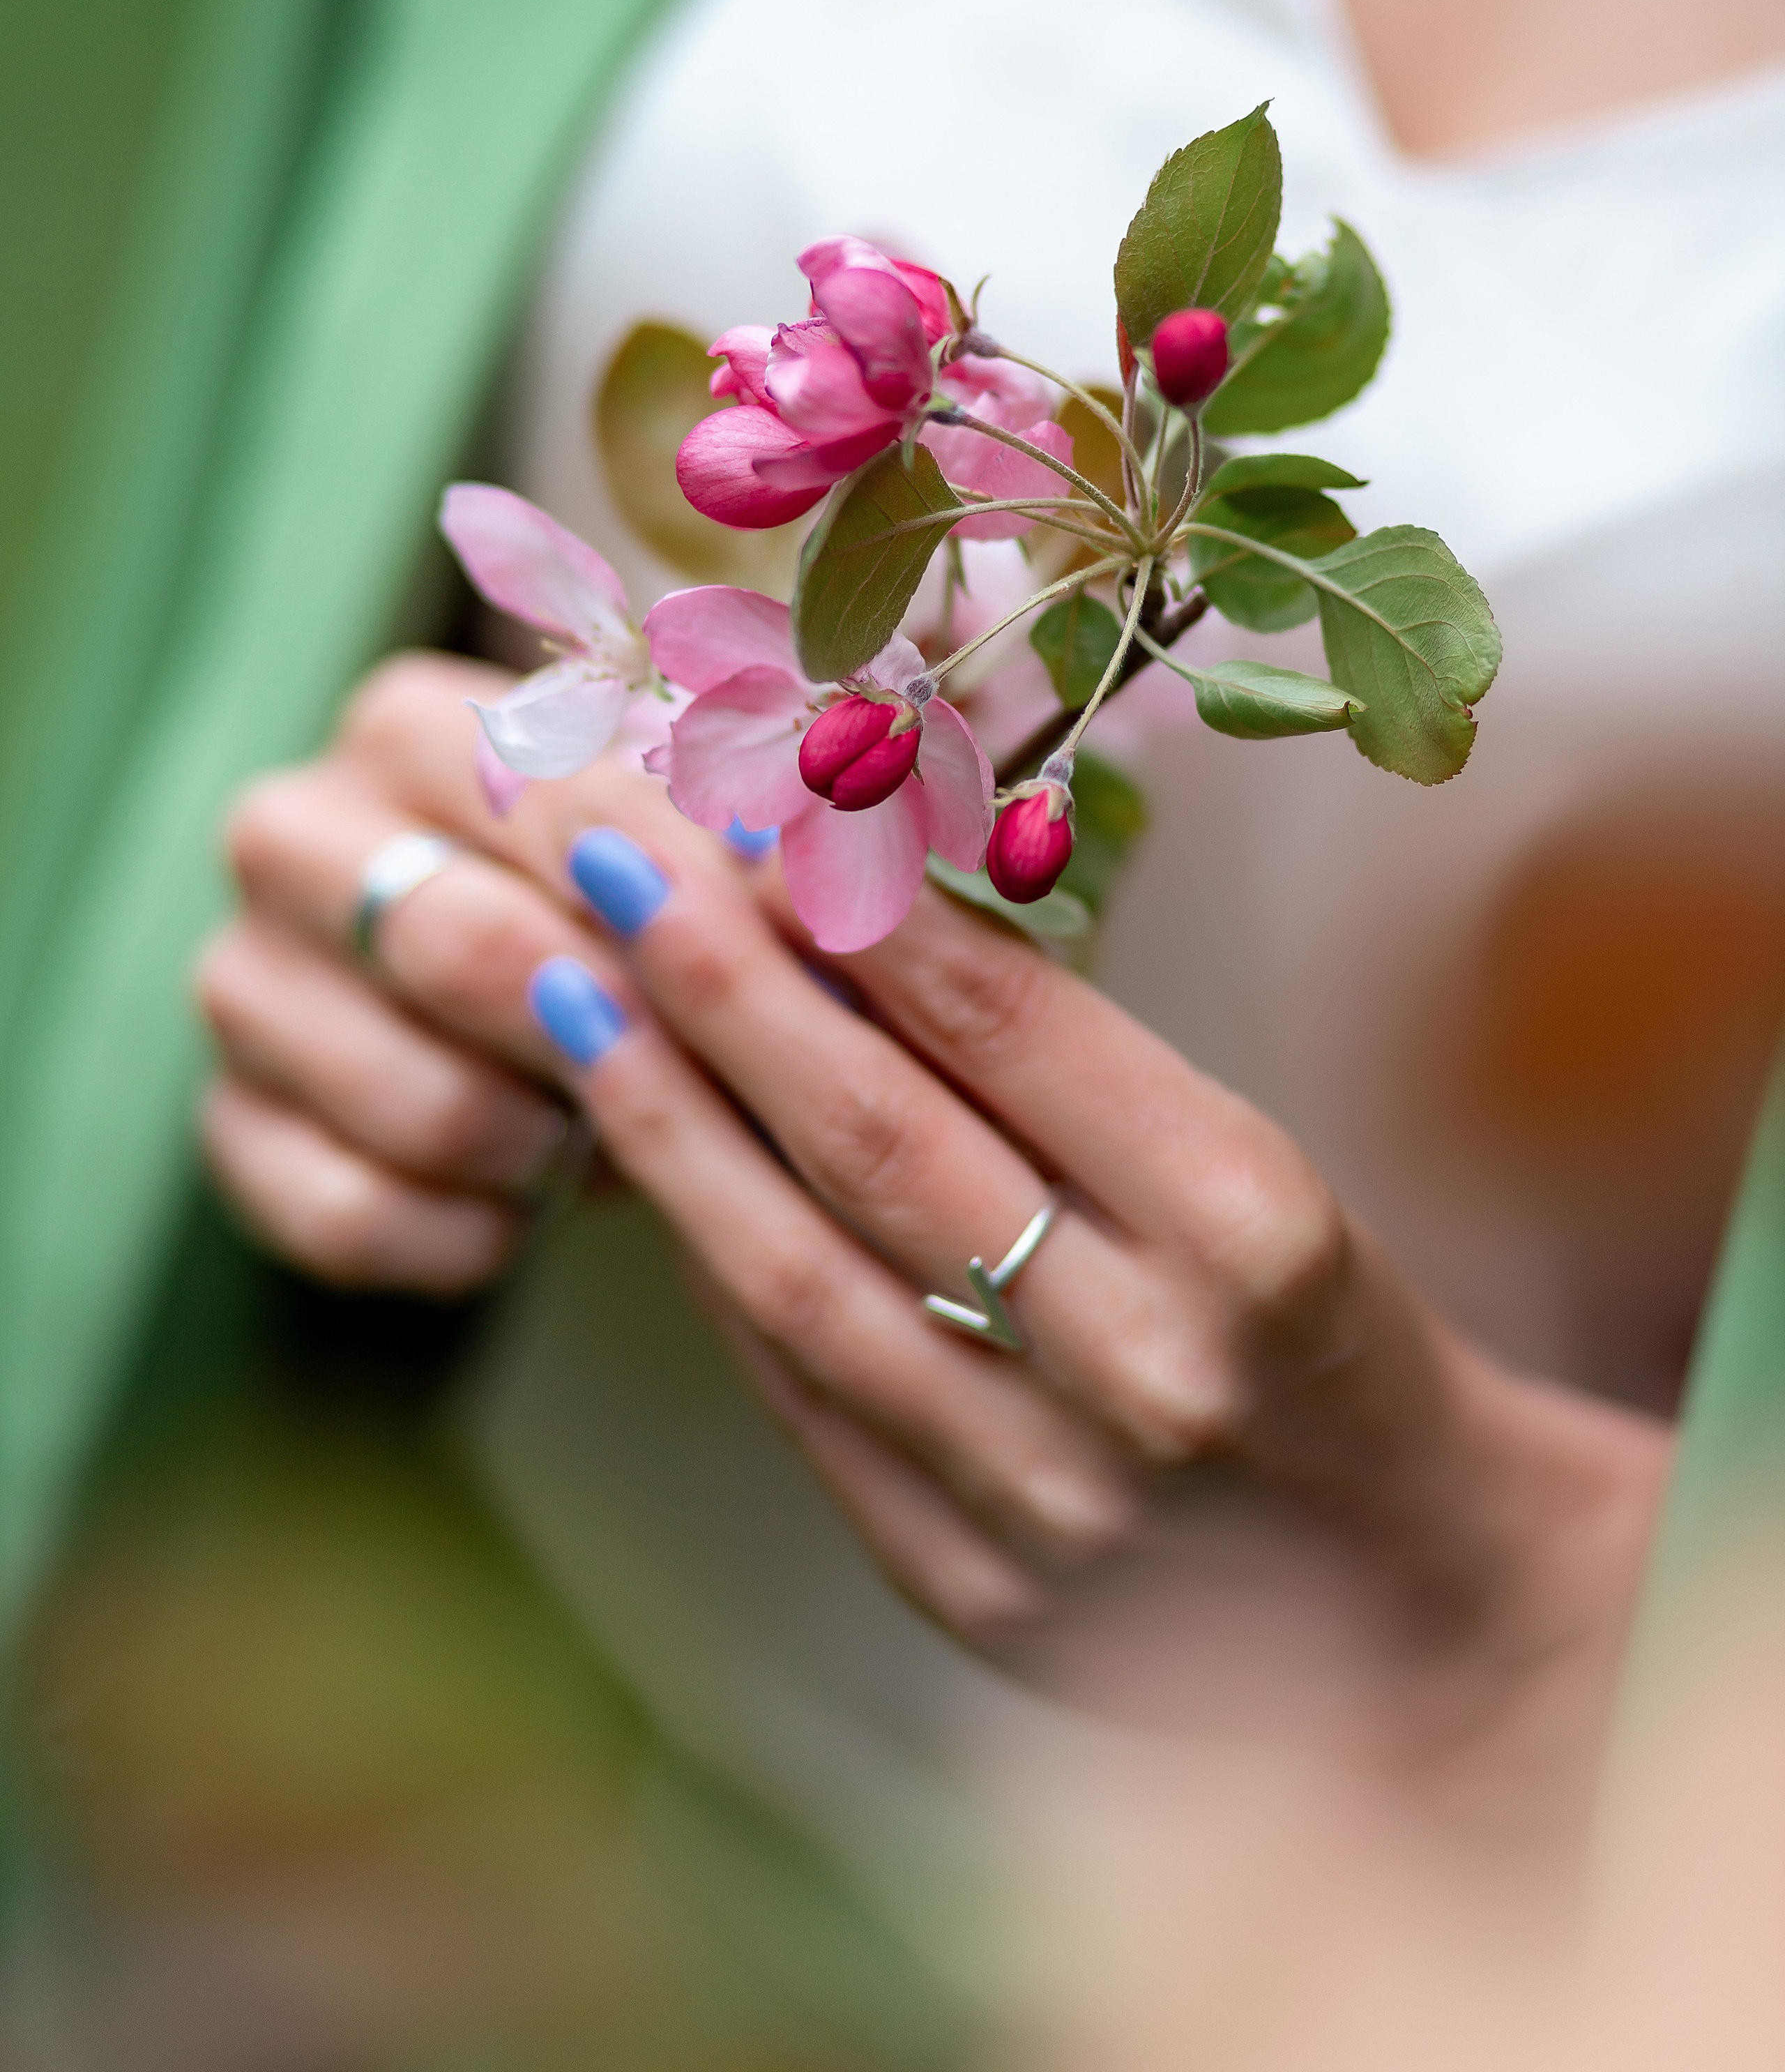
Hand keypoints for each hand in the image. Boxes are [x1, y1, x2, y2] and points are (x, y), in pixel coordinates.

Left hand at [199, 653, 1668, 1801]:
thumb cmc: (1329, 1335)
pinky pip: (799, 1397)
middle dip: (717, 975)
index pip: (1010, 1027)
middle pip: (877, 1139)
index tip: (742, 799)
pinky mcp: (966, 1586)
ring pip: (800, 1274)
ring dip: (663, 1118)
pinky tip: (638, 1158)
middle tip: (602, 846)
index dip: (853, 904)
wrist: (1417, 1598)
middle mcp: (1144, 1361)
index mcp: (1248, 1224)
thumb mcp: (1254, 1167)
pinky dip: (710, 1264)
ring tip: (567, 987)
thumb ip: (1063, 1063)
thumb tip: (846, 905)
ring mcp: (1043, 1495)